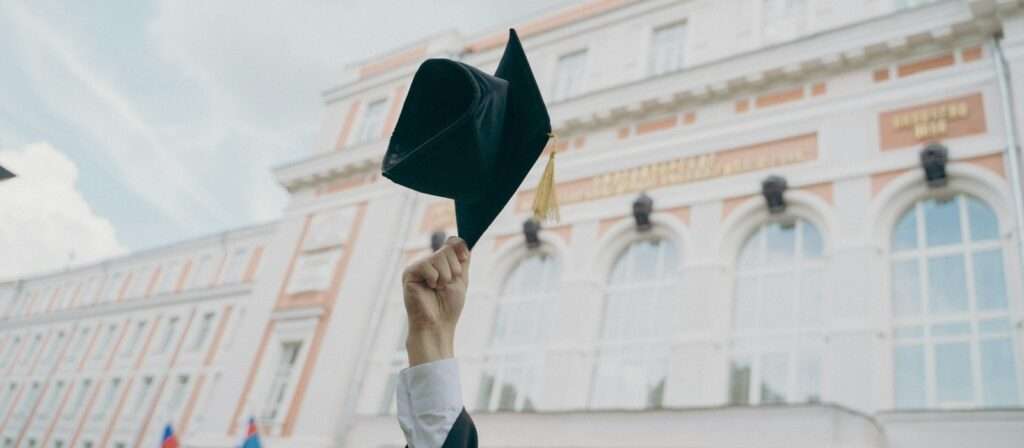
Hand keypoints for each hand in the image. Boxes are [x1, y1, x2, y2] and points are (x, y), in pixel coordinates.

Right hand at [402, 236, 470, 365]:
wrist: (438, 324)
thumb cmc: (449, 306)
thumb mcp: (461, 279)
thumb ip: (462, 260)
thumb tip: (461, 240)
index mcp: (440, 263)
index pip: (451, 242)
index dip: (460, 248)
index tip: (465, 258)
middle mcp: (428, 262)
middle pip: (447, 249)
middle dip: (453, 270)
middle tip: (446, 285)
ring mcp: (417, 267)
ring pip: (439, 257)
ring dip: (445, 276)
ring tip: (437, 288)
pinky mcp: (409, 273)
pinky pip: (427, 265)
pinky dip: (434, 279)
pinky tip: (429, 288)